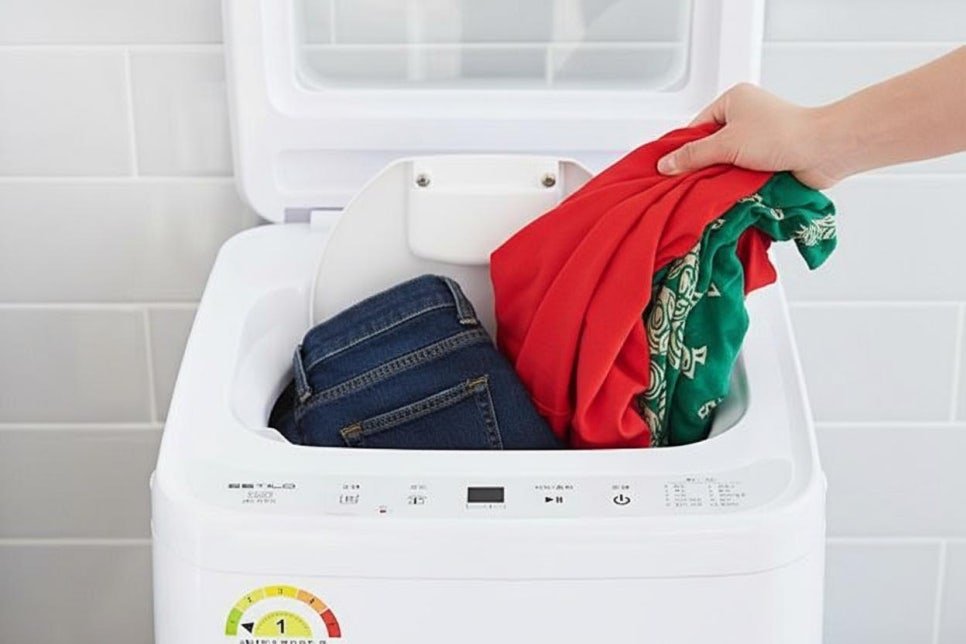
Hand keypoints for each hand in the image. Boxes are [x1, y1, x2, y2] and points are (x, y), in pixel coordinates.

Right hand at [657, 84, 845, 188]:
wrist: (822, 151)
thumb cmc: (780, 135)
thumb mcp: (726, 143)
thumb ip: (693, 155)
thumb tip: (665, 165)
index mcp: (733, 101)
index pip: (697, 126)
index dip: (683, 149)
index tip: (669, 170)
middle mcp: (746, 116)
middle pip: (710, 146)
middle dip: (702, 166)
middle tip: (685, 184)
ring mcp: (759, 138)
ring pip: (726, 162)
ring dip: (720, 177)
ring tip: (708, 191)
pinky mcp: (769, 158)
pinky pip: (742, 172)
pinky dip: (736, 183)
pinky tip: (727, 194)